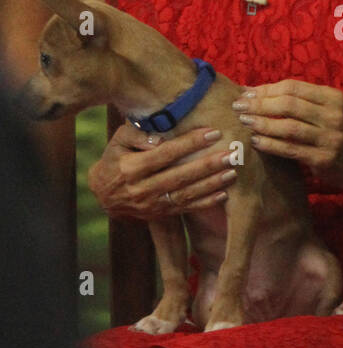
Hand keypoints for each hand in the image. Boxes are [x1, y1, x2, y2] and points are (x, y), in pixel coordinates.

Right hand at [87, 122, 235, 220]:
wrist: (104, 195)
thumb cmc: (115, 159)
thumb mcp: (118, 142)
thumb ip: (137, 135)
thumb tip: (160, 138)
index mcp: (131, 168)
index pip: (165, 154)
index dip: (190, 143)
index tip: (212, 132)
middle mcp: (142, 189)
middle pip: (180, 176)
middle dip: (208, 165)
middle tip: (231, 154)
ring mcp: (152, 205)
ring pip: (186, 195)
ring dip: (211, 184)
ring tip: (232, 172)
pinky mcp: (161, 214)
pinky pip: (186, 209)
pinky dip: (206, 203)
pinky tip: (224, 194)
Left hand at [232, 80, 342, 190]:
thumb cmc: (333, 132)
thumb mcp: (323, 110)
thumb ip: (296, 100)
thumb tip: (252, 91)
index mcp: (332, 97)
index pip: (293, 87)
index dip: (267, 89)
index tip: (246, 93)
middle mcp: (333, 115)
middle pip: (289, 105)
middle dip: (260, 104)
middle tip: (238, 107)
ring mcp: (330, 138)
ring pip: (289, 127)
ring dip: (262, 123)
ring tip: (245, 122)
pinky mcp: (323, 159)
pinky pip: (290, 149)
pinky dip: (270, 144)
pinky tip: (256, 141)